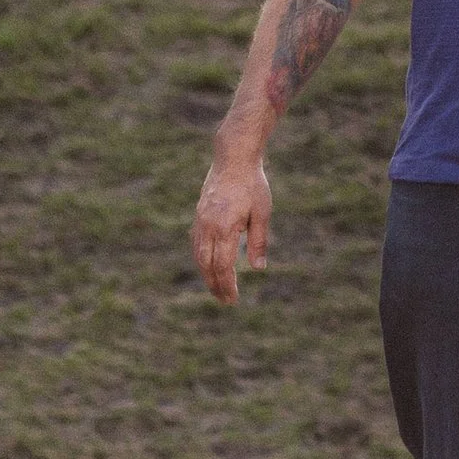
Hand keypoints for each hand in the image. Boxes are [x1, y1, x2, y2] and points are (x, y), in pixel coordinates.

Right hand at [193, 154, 270, 305]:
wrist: (233, 158)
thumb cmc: (253, 184)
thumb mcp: (262, 213)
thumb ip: (258, 242)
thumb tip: (258, 269)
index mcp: (224, 227)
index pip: (222, 266)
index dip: (227, 285)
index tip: (233, 299)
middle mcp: (207, 226)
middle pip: (207, 265)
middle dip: (215, 285)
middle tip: (225, 301)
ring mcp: (200, 220)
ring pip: (198, 255)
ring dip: (206, 274)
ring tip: (217, 288)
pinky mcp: (198, 215)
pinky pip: (196, 243)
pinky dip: (201, 259)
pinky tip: (209, 266)